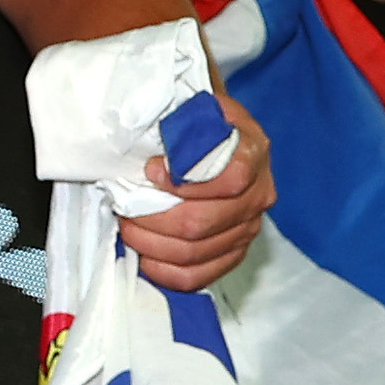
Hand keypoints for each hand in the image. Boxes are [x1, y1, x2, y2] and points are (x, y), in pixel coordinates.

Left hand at [122, 93, 271, 291]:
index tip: (151, 171)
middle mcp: (259, 195)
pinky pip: (198, 277)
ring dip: (152, 244)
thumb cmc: (200, 123)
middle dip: (154, 219)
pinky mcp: (233, 254)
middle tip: (125, 209)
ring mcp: (248, 229)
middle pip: (202, 223)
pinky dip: (165, 272)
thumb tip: (162, 151)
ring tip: (129, 228)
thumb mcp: (198, 108)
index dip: (183, 181)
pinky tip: (146, 256)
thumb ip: (186, 123)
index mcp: (254, 154)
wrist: (218, 138)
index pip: (229, 179)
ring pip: (195, 253)